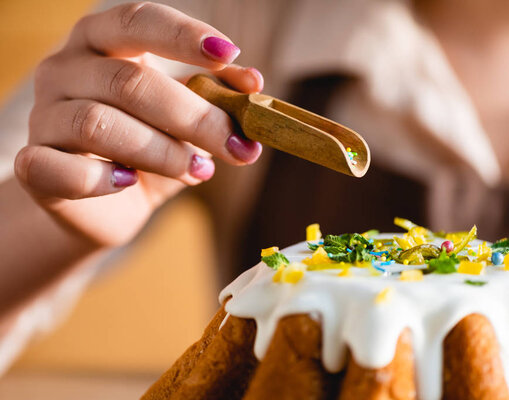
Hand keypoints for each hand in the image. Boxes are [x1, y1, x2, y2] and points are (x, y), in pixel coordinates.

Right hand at [14, 2, 262, 246]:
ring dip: (162, 152)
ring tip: (199, 171)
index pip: (137, 21)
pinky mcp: (33, 164)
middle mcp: (64, 69)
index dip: (182, 35)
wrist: (104, 201)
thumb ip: (216, 96)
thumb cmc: (148, 146)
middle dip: (194, 118)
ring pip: (99, 124)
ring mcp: (43, 116)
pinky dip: (101, 179)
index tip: (228, 52)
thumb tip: (253, 82)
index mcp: (101, 42)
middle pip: (129, 82)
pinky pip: (60, 169)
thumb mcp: (187, 118)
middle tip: (236, 147)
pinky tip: (129, 182)